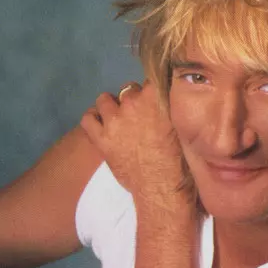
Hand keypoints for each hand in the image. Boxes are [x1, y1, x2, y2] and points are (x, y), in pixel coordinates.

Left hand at [80, 80, 188, 209]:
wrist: (162, 186)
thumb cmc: (178, 159)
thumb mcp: (180, 125)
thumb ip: (170, 107)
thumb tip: (167, 99)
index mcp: (156, 97)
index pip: (150, 81)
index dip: (151, 92)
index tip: (153, 102)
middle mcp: (133, 103)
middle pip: (128, 89)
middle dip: (132, 101)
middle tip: (139, 117)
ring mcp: (114, 120)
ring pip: (104, 100)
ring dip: (111, 107)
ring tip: (117, 119)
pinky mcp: (101, 138)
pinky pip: (87, 119)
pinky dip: (92, 120)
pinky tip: (100, 125)